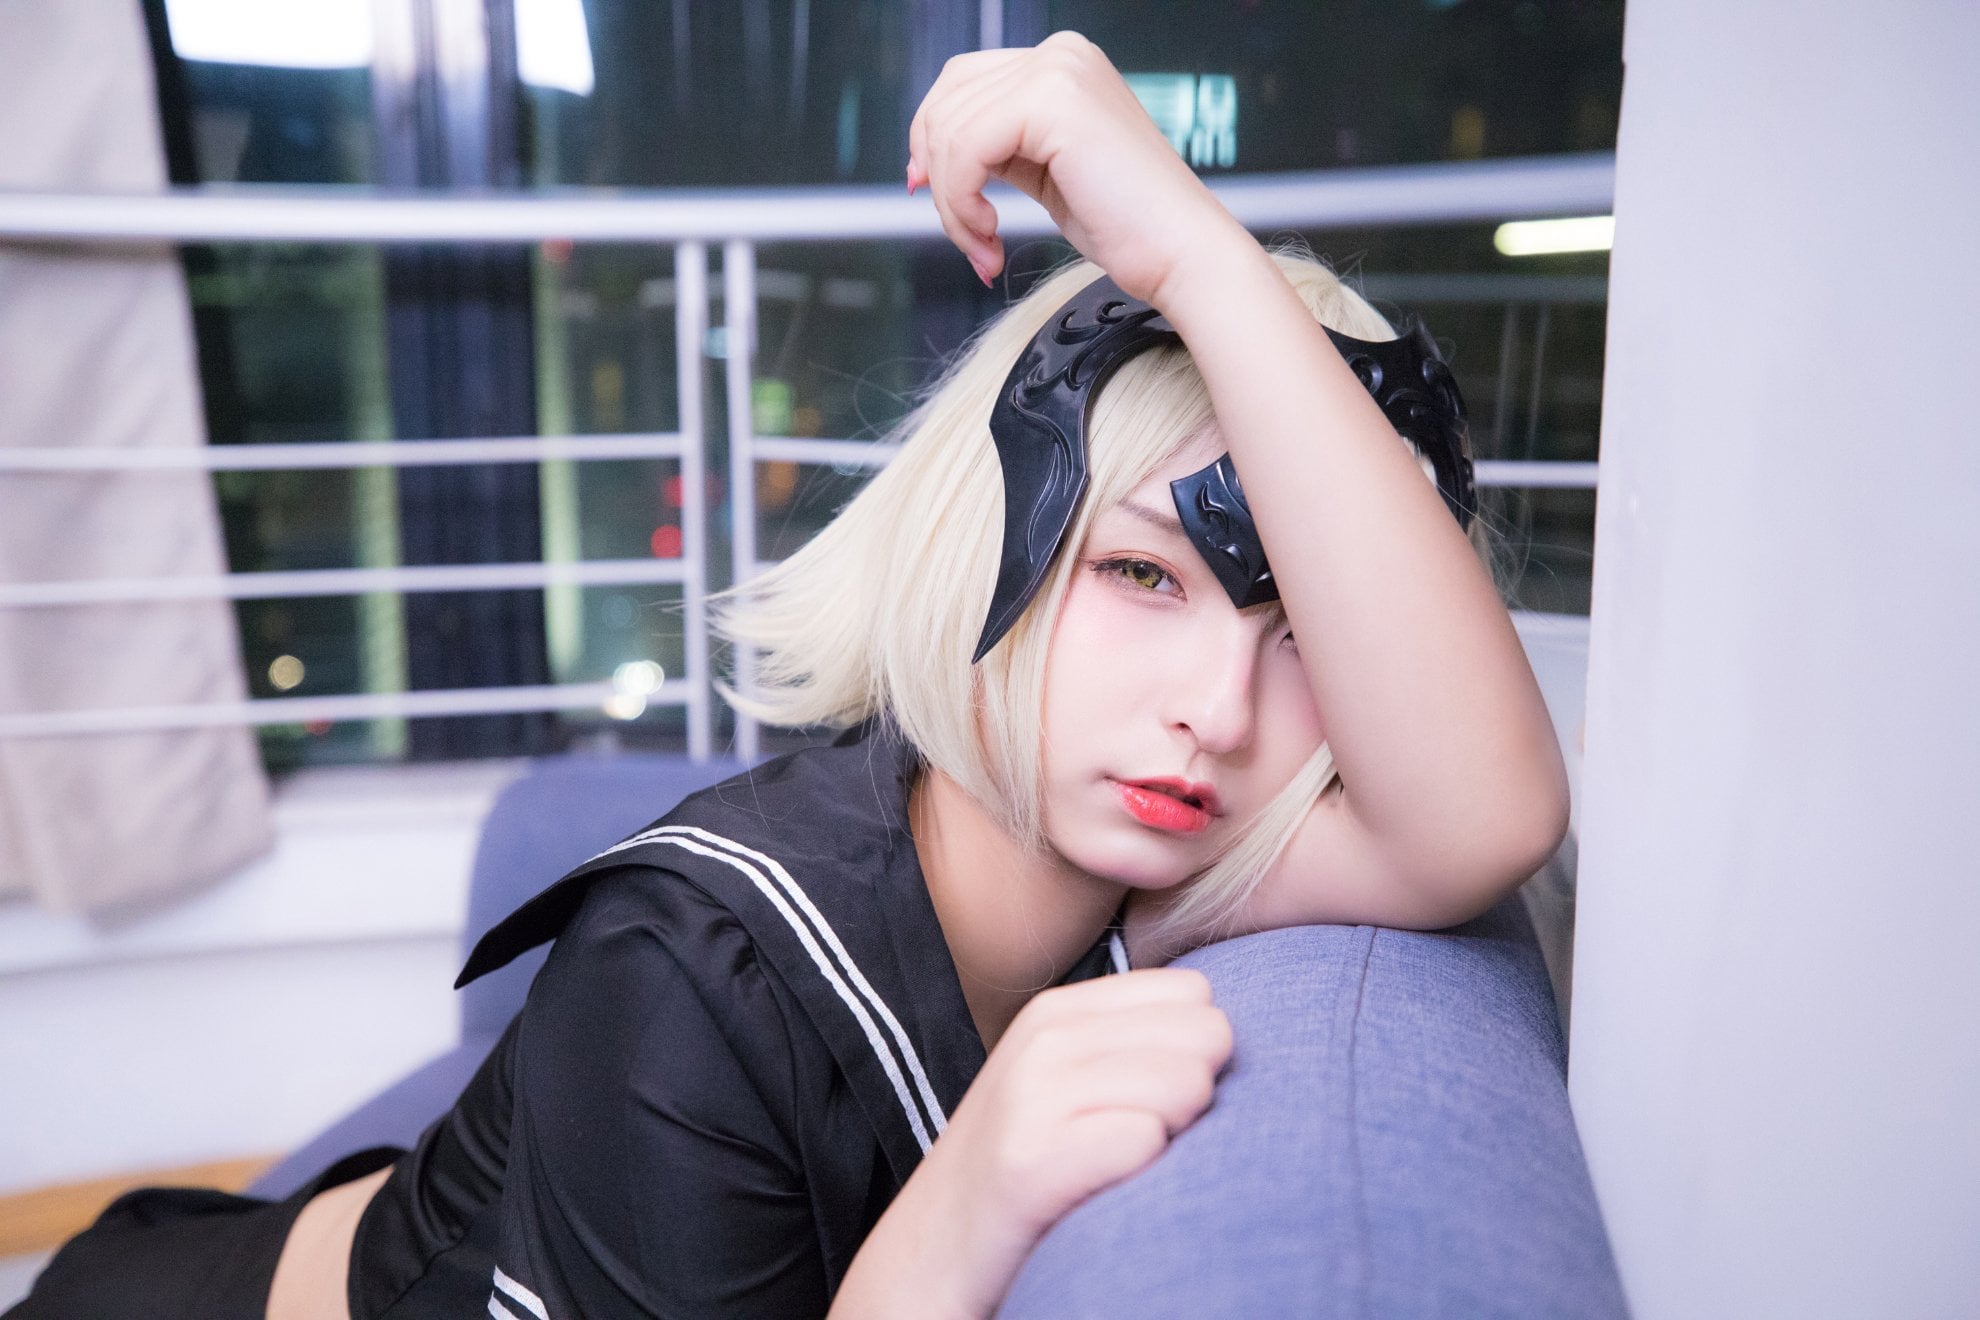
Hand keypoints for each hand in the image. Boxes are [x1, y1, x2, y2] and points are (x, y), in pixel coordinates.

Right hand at [840, 967, 1231, 1317]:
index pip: (1196, 994)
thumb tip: (1227, 1033)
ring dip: (1171, 1141)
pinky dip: (1141, 1179)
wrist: (929, 1260)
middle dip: (1195, 1097)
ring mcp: (1032, 1095)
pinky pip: (1145, 1142)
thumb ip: (1135, 1045)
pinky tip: (1100, 1195)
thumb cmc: (1025, 1173)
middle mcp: (1044, 1037)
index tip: (1151, 1101)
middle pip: (1207, 1035)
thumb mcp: (1068, 1084)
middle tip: (1136, 1142)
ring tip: (1114, 1170)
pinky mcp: (1030, 1162)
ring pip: (1187, 1086)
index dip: (1194, 1053)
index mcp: (1058, 1010)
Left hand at [906, 32, 1245, 304]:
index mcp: (1062, 63)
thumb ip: (997, 148)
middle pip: (946, 102)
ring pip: (950, 132)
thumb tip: (925, 159)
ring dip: (953, 204)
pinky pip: (965, 151)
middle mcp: (1060, 54)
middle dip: (940, 179)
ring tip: (984, 247)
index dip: (931, 139)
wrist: (1179, 252)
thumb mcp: (1046, 170)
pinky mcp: (1052, 103)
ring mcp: (1058, 72)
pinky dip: (962, 204)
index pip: (960, 82)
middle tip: (969, 238)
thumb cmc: (1126, 224)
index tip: (931, 193)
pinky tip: (992, 239)